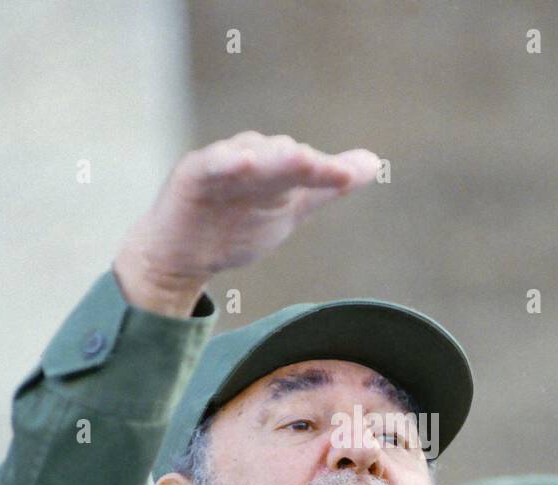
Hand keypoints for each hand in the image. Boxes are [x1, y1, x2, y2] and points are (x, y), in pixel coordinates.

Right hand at [113, 131, 378, 316]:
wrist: (182, 256)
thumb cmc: (236, 225)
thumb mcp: (291, 206)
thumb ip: (328, 185)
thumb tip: (375, 162)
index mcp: (275, 165)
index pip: (305, 165)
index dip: (326, 170)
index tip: (350, 177)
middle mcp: (250, 157)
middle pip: (280, 155)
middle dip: (302, 162)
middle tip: (325, 167)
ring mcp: (220, 164)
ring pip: (249, 156)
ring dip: (270, 157)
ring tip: (295, 158)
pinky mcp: (191, 175)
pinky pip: (210, 165)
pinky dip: (225, 162)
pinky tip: (241, 161)